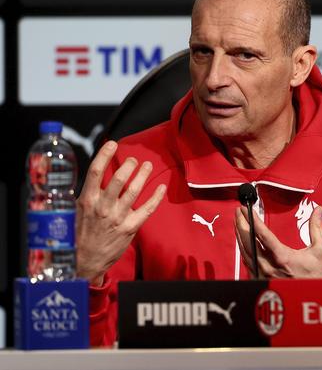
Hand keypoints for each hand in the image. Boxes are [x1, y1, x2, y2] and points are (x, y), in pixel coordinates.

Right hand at [76, 141, 165, 285]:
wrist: (84, 261)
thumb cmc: (80, 234)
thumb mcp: (76, 211)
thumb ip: (87, 194)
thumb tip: (95, 175)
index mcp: (87, 200)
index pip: (95, 172)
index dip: (104, 155)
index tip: (112, 143)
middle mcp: (103, 207)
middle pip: (118, 180)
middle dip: (128, 165)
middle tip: (133, 159)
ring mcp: (117, 217)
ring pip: (133, 191)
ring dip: (142, 176)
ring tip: (148, 165)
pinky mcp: (130, 227)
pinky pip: (147, 209)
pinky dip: (156, 197)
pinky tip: (161, 187)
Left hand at [234, 205, 321, 277]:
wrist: (312, 297)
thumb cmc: (316, 276)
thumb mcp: (321, 250)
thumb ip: (316, 228)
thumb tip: (317, 210)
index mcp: (283, 258)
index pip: (263, 235)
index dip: (253, 220)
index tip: (246, 209)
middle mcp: (269, 266)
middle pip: (248, 242)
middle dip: (241, 224)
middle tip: (238, 212)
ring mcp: (262, 274)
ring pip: (245, 252)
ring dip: (240, 235)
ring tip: (238, 222)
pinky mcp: (260, 279)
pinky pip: (247, 261)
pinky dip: (243, 248)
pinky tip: (243, 241)